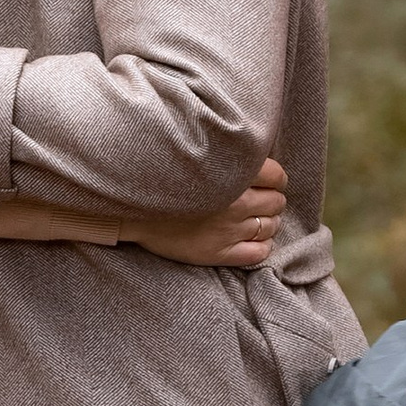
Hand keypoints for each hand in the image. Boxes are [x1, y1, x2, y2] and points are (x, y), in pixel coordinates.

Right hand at [129, 158, 288, 269]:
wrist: (129, 209)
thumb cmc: (161, 176)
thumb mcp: (195, 155)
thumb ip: (226, 152)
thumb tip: (253, 152)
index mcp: (230, 174)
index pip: (276, 175)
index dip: (275, 178)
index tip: (267, 180)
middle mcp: (235, 203)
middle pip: (277, 202)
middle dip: (272, 199)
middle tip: (259, 199)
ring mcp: (228, 231)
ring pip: (271, 227)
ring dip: (268, 222)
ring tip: (255, 219)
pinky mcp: (219, 253)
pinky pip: (259, 253)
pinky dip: (263, 246)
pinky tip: (251, 239)